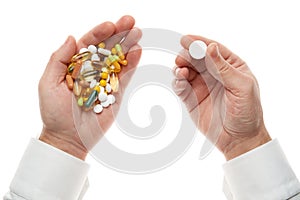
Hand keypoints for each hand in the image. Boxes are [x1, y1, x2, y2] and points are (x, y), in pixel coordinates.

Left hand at [38, 16, 141, 159]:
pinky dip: (132, 64)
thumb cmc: (54, 112)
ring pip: (118, 59)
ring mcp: (106, 80)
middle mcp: (92, 69)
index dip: (100, 33)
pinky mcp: (116, 92)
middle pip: (107, 48)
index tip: (111, 25)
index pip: (89, 44)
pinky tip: (138, 51)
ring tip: (138, 32)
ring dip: (128, 45)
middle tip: (131, 21)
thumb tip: (71, 37)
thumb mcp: (48, 82)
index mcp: (75, 65)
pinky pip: (125, 76)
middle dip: (119, 33)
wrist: (68, 138)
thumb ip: (59, 59)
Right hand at [173, 35, 270, 159]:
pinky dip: (177, 81)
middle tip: (181, 58)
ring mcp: (201, 86)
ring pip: (185, 70)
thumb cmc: (247, 112)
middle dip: (187, 55)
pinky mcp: (191, 98)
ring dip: (180, 67)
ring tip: (181, 71)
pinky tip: (180, 81)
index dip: (199, 43)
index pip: (212, 50)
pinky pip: (180, 86)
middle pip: (196, 58)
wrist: (239, 139)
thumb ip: (224, 68)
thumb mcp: (242, 87)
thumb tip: (210, 47)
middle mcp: (214, 74)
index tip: (186, 39)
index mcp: (230, 67)